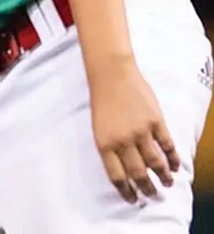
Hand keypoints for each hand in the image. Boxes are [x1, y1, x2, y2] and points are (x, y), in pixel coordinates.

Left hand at [90, 64, 180, 202]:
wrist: (112, 76)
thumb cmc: (102, 101)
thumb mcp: (99, 127)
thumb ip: (112, 147)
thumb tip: (126, 168)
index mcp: (104, 144)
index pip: (117, 176)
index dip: (126, 191)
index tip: (133, 199)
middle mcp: (123, 141)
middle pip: (138, 173)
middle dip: (147, 189)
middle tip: (154, 196)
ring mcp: (141, 132)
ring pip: (156, 163)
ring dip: (163, 177)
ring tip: (168, 184)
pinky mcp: (156, 122)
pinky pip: (167, 146)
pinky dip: (173, 159)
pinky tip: (175, 166)